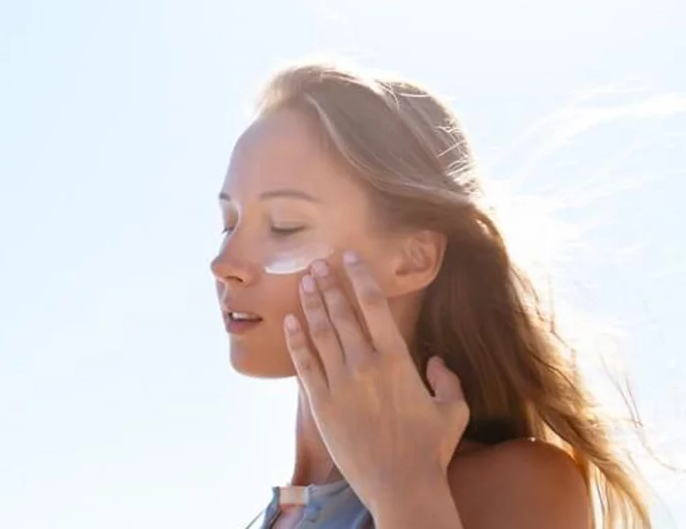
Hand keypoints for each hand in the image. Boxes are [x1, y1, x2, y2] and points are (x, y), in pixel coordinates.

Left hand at [282, 250, 468, 512]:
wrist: (401, 486)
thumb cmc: (430, 449)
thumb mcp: (453, 410)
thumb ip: (448, 380)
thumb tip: (437, 361)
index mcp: (397, 360)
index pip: (374, 305)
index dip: (359, 276)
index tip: (349, 256)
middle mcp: (365, 365)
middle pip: (341, 313)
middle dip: (329, 283)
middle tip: (318, 262)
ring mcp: (340, 384)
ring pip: (319, 333)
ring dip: (311, 304)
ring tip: (304, 281)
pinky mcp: (321, 404)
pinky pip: (303, 364)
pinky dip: (295, 340)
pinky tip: (289, 321)